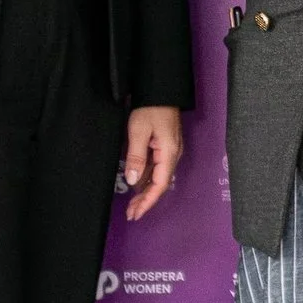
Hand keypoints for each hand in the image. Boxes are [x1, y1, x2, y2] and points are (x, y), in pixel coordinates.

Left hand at [122, 105, 183, 219]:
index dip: (147, 202)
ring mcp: (169, 151)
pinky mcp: (164, 146)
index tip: (135, 213)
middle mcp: (172, 155)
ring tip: (131, 204)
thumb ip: (136, 157)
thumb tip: (133, 181)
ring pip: (157, 177)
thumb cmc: (150, 108)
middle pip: (160, 184)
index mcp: (169, 153)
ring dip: (145, 191)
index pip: (159, 185)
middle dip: (145, 200)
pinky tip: (136, 185)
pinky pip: (156, 168)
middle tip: (130, 213)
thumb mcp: (139, 131)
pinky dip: (146, 179)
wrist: (160, 90)